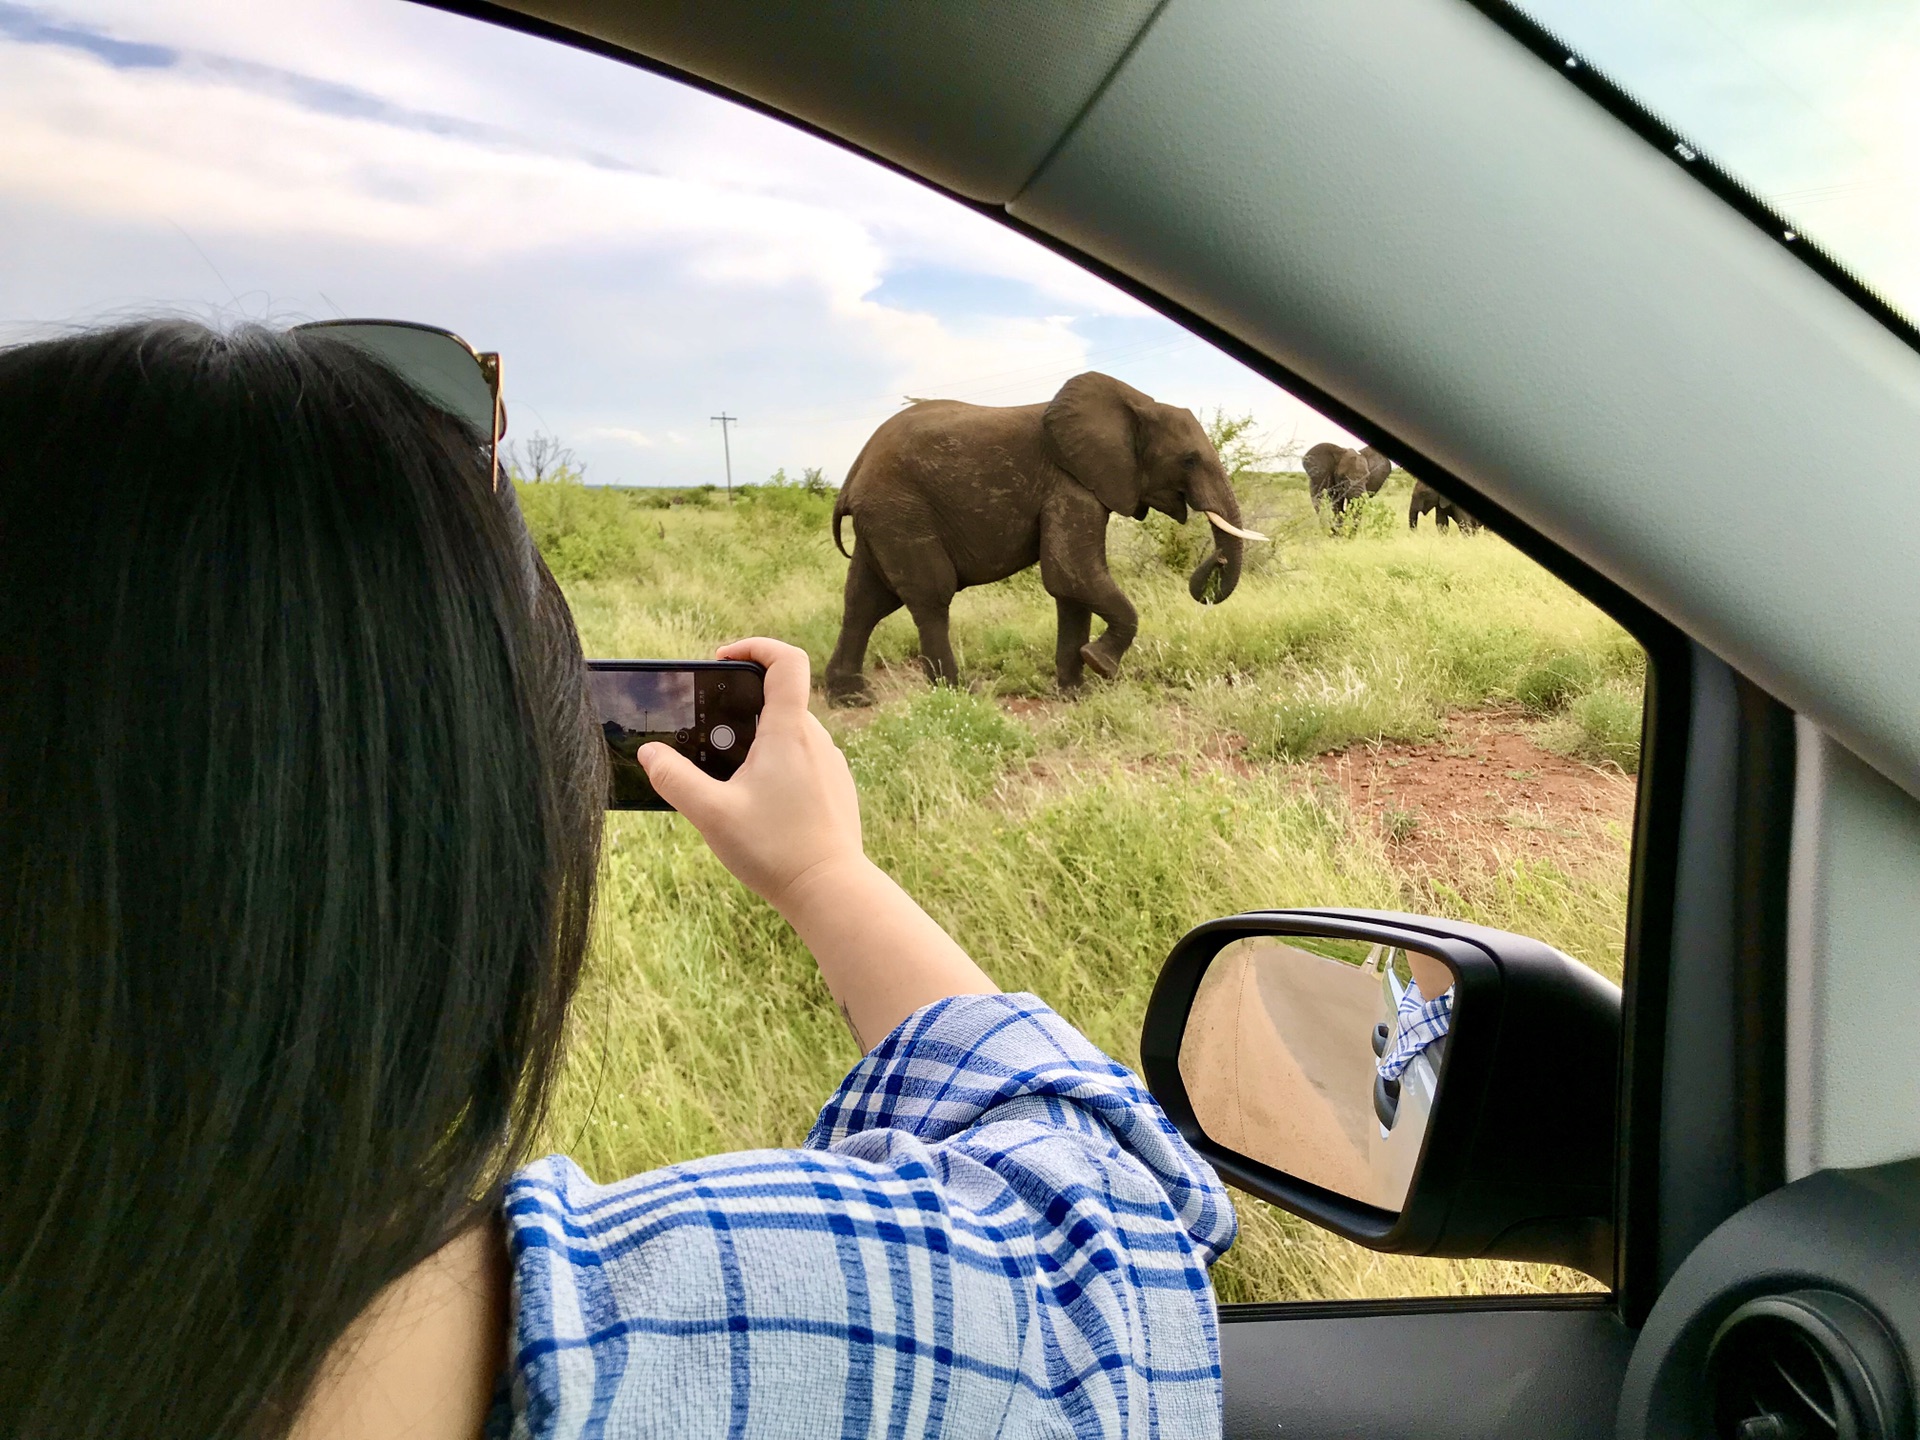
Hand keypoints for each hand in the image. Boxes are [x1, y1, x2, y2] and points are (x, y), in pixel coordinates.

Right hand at [637, 638, 863, 916]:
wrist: (830, 890)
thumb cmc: (774, 850)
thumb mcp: (711, 814)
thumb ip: (675, 779)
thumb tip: (649, 753)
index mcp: (789, 732)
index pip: (786, 660)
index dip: (755, 646)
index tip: (722, 660)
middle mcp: (816, 739)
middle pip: (779, 698)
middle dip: (740, 705)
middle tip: (707, 732)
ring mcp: (831, 764)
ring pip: (790, 732)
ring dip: (757, 739)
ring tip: (727, 774)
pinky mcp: (836, 787)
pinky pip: (803, 759)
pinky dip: (777, 764)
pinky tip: (756, 801)